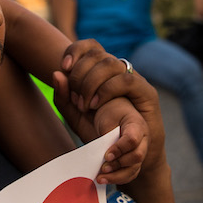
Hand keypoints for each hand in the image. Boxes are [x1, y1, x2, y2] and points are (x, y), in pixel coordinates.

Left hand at [54, 39, 161, 182]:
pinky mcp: (147, 92)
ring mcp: (134, 79)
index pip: (90, 46)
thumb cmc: (102, 134)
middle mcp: (120, 71)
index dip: (75, 50)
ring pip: (111, 63)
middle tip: (75, 98)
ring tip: (84, 105)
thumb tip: (56, 73)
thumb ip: (64, 98)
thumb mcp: (77, 117)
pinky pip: (126, 80)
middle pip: (98, 53)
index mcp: (102, 72)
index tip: (64, 66)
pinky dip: (107, 90)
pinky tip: (96, 104)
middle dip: (80, 73)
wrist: (130, 157)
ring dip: (92, 82)